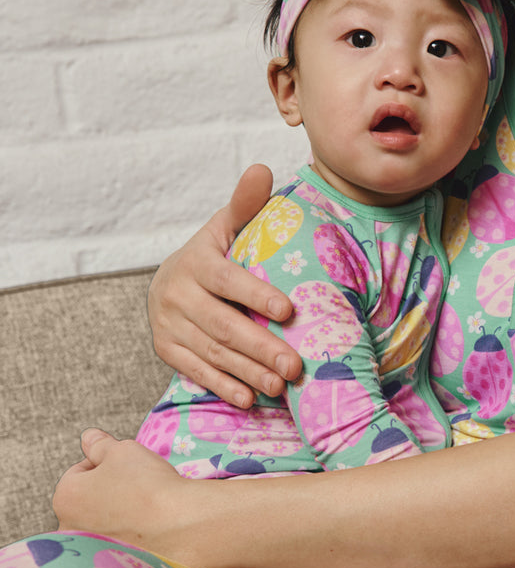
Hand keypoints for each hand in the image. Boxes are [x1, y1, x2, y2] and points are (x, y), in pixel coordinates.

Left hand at [53, 428, 185, 554]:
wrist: (182, 526)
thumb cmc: (149, 485)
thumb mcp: (122, 450)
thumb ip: (99, 444)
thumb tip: (88, 438)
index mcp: (65, 497)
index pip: (79, 473)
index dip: (105, 465)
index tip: (128, 468)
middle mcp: (69, 529)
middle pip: (87, 502)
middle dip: (107, 493)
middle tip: (137, 488)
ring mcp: (90, 552)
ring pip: (102, 525)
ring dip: (117, 516)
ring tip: (144, 510)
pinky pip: (117, 546)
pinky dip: (129, 538)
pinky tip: (147, 530)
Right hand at [147, 165, 302, 407]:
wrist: (171, 281)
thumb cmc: (215, 253)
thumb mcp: (227, 226)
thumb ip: (245, 204)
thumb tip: (262, 169)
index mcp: (196, 261)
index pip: (227, 280)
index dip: (256, 295)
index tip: (289, 310)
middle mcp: (177, 294)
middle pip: (223, 326)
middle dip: (261, 347)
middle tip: (295, 365)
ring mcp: (168, 325)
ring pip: (212, 353)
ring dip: (248, 372)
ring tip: (280, 386)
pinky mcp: (166, 349)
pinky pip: (196, 371)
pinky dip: (223, 386)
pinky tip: (249, 399)